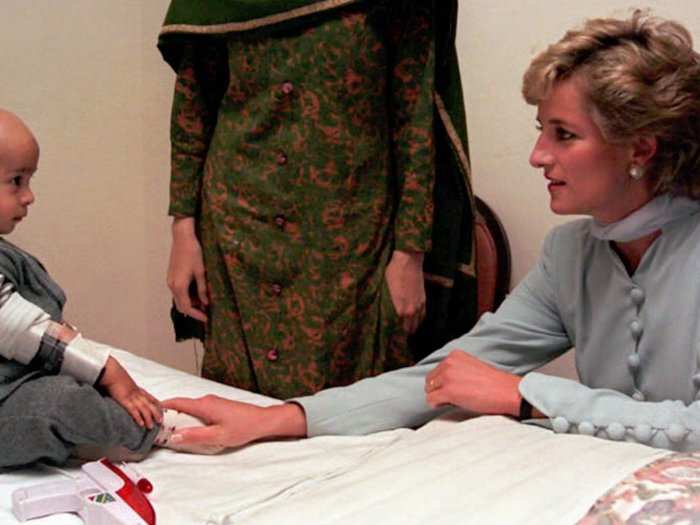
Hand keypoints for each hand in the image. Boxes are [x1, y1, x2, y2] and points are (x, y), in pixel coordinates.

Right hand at [100, 357, 162, 428]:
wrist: (111, 373)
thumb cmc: (115, 376)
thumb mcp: (124, 382)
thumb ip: (126, 388)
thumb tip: (123, 392)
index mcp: (137, 389)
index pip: (150, 397)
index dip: (157, 404)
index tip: (161, 410)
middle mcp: (137, 393)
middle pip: (150, 404)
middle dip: (156, 413)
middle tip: (160, 421)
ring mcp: (132, 397)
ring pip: (144, 409)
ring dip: (148, 418)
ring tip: (151, 426)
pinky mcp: (125, 400)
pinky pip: (133, 410)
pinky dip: (138, 417)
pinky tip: (141, 424)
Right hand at [162, 396, 306, 448]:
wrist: (262, 421)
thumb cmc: (243, 427)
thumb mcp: (217, 436)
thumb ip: (195, 436)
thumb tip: (175, 436)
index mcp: (204, 405)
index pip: (177, 402)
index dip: (162, 407)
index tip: (150, 414)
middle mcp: (207, 400)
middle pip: (182, 405)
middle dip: (169, 416)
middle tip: (158, 429)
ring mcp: (212, 402)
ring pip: (190, 409)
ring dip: (180, 418)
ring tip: (171, 431)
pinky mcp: (217, 407)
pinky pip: (198, 411)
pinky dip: (190, 418)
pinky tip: (190, 429)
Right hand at [167, 217, 208, 322]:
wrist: (182, 238)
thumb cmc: (193, 253)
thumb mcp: (201, 272)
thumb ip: (202, 289)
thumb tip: (205, 302)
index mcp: (179, 286)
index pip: (187, 307)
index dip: (197, 314)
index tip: (206, 319)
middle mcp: (171, 285)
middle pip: (181, 305)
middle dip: (193, 311)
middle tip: (206, 313)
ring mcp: (170, 280)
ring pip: (179, 298)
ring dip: (190, 302)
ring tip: (204, 302)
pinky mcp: (171, 276)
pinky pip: (178, 291)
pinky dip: (186, 295)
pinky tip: (197, 293)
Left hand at [385, 250, 425, 333]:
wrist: (408, 260)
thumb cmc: (392, 272)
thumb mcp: (383, 289)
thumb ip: (385, 305)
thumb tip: (380, 313)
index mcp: (399, 310)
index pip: (397, 330)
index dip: (393, 336)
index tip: (388, 340)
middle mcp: (410, 311)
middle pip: (408, 330)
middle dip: (402, 334)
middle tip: (396, 338)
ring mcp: (418, 306)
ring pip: (416, 324)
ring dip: (411, 329)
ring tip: (405, 332)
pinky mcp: (423, 300)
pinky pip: (423, 316)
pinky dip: (418, 321)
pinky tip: (414, 322)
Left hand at [424, 350, 521, 416]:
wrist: (508, 391)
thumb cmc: (493, 383)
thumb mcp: (472, 367)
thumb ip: (456, 369)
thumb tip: (441, 382)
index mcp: (455, 355)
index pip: (437, 370)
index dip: (443, 382)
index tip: (455, 388)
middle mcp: (449, 363)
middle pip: (430, 380)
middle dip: (439, 389)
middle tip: (455, 396)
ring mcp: (447, 377)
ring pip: (429, 390)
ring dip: (439, 397)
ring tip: (456, 400)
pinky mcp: (448, 391)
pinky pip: (431, 400)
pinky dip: (438, 405)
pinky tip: (451, 404)